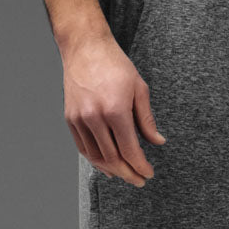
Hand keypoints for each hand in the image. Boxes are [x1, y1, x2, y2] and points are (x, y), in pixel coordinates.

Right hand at [61, 33, 165, 187]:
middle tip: (139, 181)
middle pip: (113, 158)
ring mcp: (80, 119)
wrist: (85, 47)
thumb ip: (147, 120)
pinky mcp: (70, 118)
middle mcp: (95, 117)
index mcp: (115, 110)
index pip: (129, 150)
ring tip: (125, 175)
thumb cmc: (115, 65)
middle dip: (128, 174)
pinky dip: (95, 160)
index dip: (140, 166)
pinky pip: (83, 147)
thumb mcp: (139, 89)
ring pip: (96, 157)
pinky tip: (106, 166)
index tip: (148, 174)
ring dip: (112, 170)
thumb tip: (158, 142)